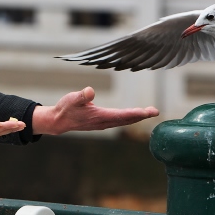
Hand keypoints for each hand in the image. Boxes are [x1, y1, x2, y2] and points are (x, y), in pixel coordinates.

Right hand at [32, 86, 158, 135]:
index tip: (148, 112)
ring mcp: (103, 123)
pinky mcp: (101, 122)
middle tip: (155, 111)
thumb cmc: (66, 108)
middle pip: (127, 119)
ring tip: (149, 112)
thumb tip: (90, 91)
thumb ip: (82, 95)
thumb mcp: (72, 99)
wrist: (58, 121)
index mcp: (99, 116)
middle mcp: (103, 122)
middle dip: (142, 115)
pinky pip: (119, 120)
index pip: (122, 115)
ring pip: (124, 121)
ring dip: (137, 117)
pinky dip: (129, 118)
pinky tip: (134, 115)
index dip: (136, 113)